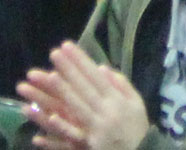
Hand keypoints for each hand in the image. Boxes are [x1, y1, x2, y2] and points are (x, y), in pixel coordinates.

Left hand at [20, 44, 146, 149]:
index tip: (66, 46)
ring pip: (77, 106)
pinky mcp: (91, 144)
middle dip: (68, 69)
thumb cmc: (136, 127)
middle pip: (84, 87)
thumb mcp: (136, 102)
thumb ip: (121, 84)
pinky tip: (50, 118)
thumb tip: (101, 67)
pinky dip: (63, 127)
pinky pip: (74, 135)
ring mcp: (97, 128)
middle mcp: (106, 111)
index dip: (80, 61)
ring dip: (62, 91)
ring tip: (48, 76)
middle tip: (54, 53)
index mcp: (116, 99)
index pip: (94, 76)